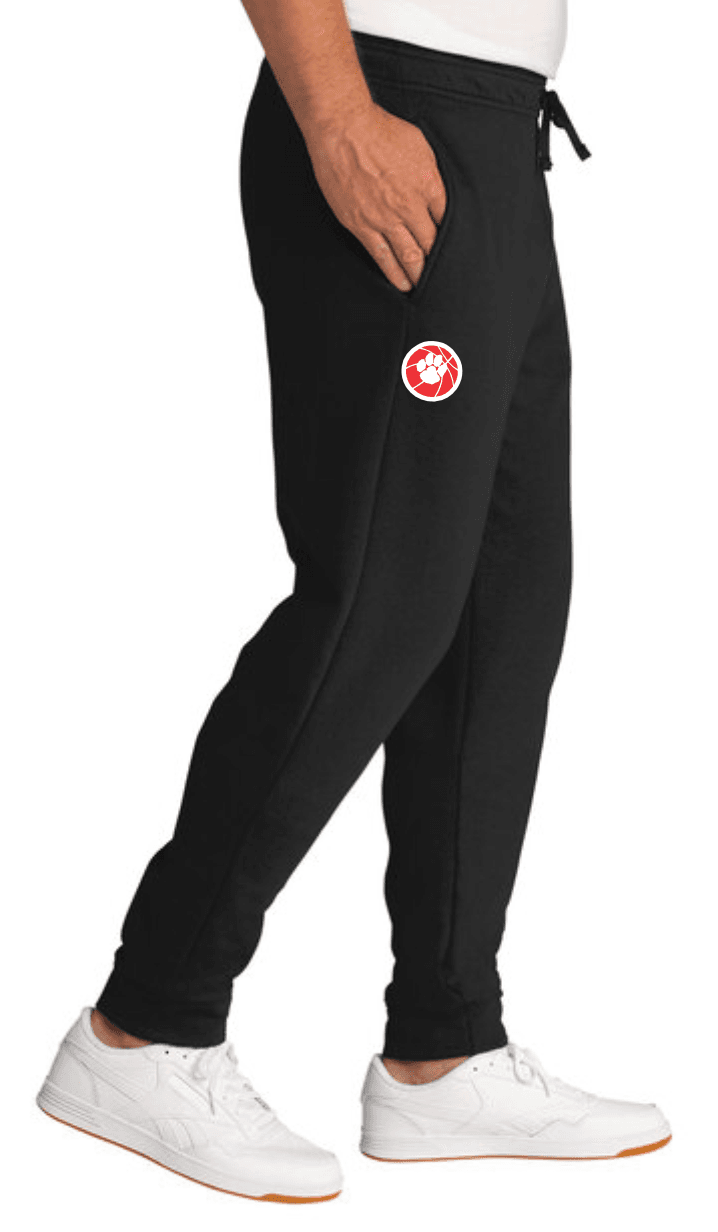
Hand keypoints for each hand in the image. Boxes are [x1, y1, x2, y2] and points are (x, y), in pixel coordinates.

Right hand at [304, 102, 446, 291]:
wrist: (344, 129)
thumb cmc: (380, 130)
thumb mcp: (420, 145)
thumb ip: (431, 172)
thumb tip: (436, 189)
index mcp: (428, 185)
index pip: (447, 220)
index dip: (452, 238)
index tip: (456, 250)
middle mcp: (410, 206)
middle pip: (432, 243)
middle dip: (439, 262)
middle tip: (446, 278)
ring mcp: (386, 219)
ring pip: (409, 256)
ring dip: (419, 274)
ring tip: (424, 286)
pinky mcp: (362, 225)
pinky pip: (382, 256)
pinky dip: (394, 273)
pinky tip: (401, 284)